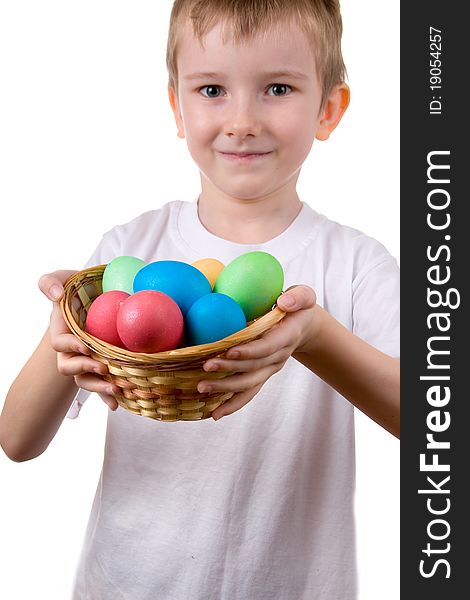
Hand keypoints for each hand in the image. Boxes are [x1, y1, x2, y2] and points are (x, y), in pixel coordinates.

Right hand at [38, 270, 118, 409]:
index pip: (61, 344)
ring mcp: (87, 360)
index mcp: (63, 331)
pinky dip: (108, 396)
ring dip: (99, 388)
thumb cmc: (78, 287)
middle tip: (104, 369)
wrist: (97, 296)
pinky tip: (119, 403)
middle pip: (70, 368)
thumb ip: (51, 282)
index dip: (72, 347)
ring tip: (116, 390)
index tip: (86, 346)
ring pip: (86, 380)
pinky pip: (103, 385)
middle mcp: (72, 350)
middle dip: (86, 371)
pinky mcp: (103, 365)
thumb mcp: (61, 278)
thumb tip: (56, 295)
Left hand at [198, 285, 315, 419]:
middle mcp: (278, 357)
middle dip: (229, 369)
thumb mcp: (305, 296)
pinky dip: (232, 404)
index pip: (267, 347)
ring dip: (225, 388)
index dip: (250, 351)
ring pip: (248, 383)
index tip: (229, 350)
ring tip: (202, 389)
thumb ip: (298, 297)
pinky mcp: (262, 375)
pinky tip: (214, 413)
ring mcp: (270, 369)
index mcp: (286, 336)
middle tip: (205, 367)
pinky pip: (247, 392)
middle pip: (253, 367)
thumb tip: (284, 302)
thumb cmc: (298, 307)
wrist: (302, 327)